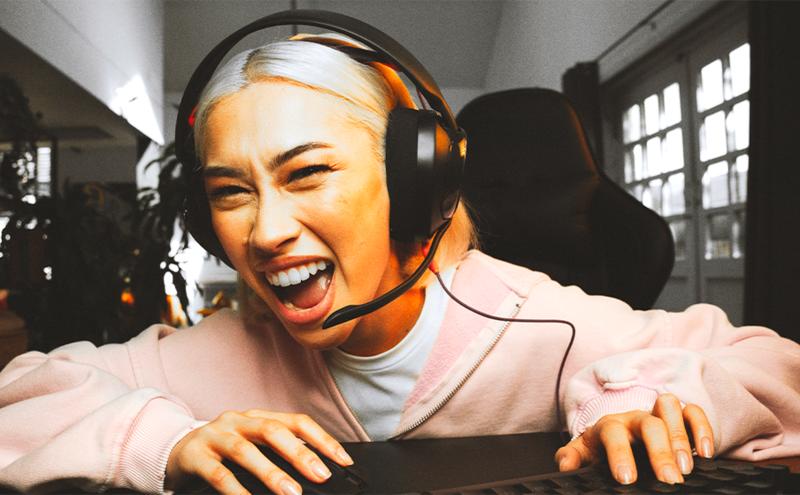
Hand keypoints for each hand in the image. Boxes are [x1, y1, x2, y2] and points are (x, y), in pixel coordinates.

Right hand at [165, 410, 353, 494]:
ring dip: (271, 472)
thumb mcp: (252, 445)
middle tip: (321, 475)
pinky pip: (218, 473)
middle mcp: (239, 421)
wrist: (175, 450)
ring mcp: (216, 436)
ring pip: (246, 450)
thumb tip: (315, 472)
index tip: (343, 460)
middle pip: (273, 431)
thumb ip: (278, 454)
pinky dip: (235, 489)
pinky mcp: (195, 455)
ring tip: (291, 492)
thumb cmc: (222, 450)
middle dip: (300, 454)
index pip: (296, 422)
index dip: (322, 440)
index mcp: (258, 416)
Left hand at [554, 393, 713, 484]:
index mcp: (608, 427)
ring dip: (681, 438)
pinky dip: (702, 428)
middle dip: (659, 451)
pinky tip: (707, 453)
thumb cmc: (602, 450)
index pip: (612, 433)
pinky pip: (693, 411)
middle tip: (669, 480)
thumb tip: (566, 464)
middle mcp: (634, 417)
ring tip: (687, 468)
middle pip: (647, 423)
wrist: (618, 437)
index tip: (627, 479)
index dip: (619, 453)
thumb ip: (571, 458)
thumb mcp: (584, 454)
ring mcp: (657, 414)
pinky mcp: (679, 417)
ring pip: (669, 408)